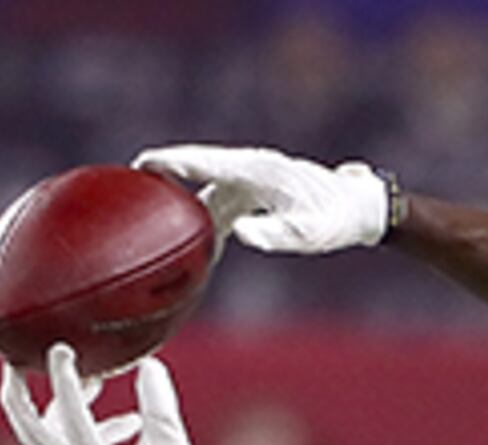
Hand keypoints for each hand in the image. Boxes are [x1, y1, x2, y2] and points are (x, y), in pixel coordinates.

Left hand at [0, 348, 218, 444]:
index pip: (70, 416)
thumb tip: (148, 366)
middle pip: (29, 429)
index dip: (64, 379)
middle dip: (17, 392)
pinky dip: (92, 427)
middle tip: (13, 360)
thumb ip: (160, 408)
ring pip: (47, 436)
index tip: (62, 349)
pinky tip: (128, 422)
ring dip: (60, 404)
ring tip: (91, 378)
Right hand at [134, 143, 400, 254]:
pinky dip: (202, 212)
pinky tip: (195, 238)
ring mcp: (251, 177)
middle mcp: (249, 168)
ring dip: (181, 200)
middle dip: (163, 175)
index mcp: (255, 173)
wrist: (359, 207)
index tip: (140, 164)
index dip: (170, 163)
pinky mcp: (256, 189)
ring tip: (152, 220)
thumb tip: (238, 236)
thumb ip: (274, 235)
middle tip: (129, 187)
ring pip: (206, 186)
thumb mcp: (308, 234)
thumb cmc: (334, 220)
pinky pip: (220, 197)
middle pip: (196, 168)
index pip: (203, 164)